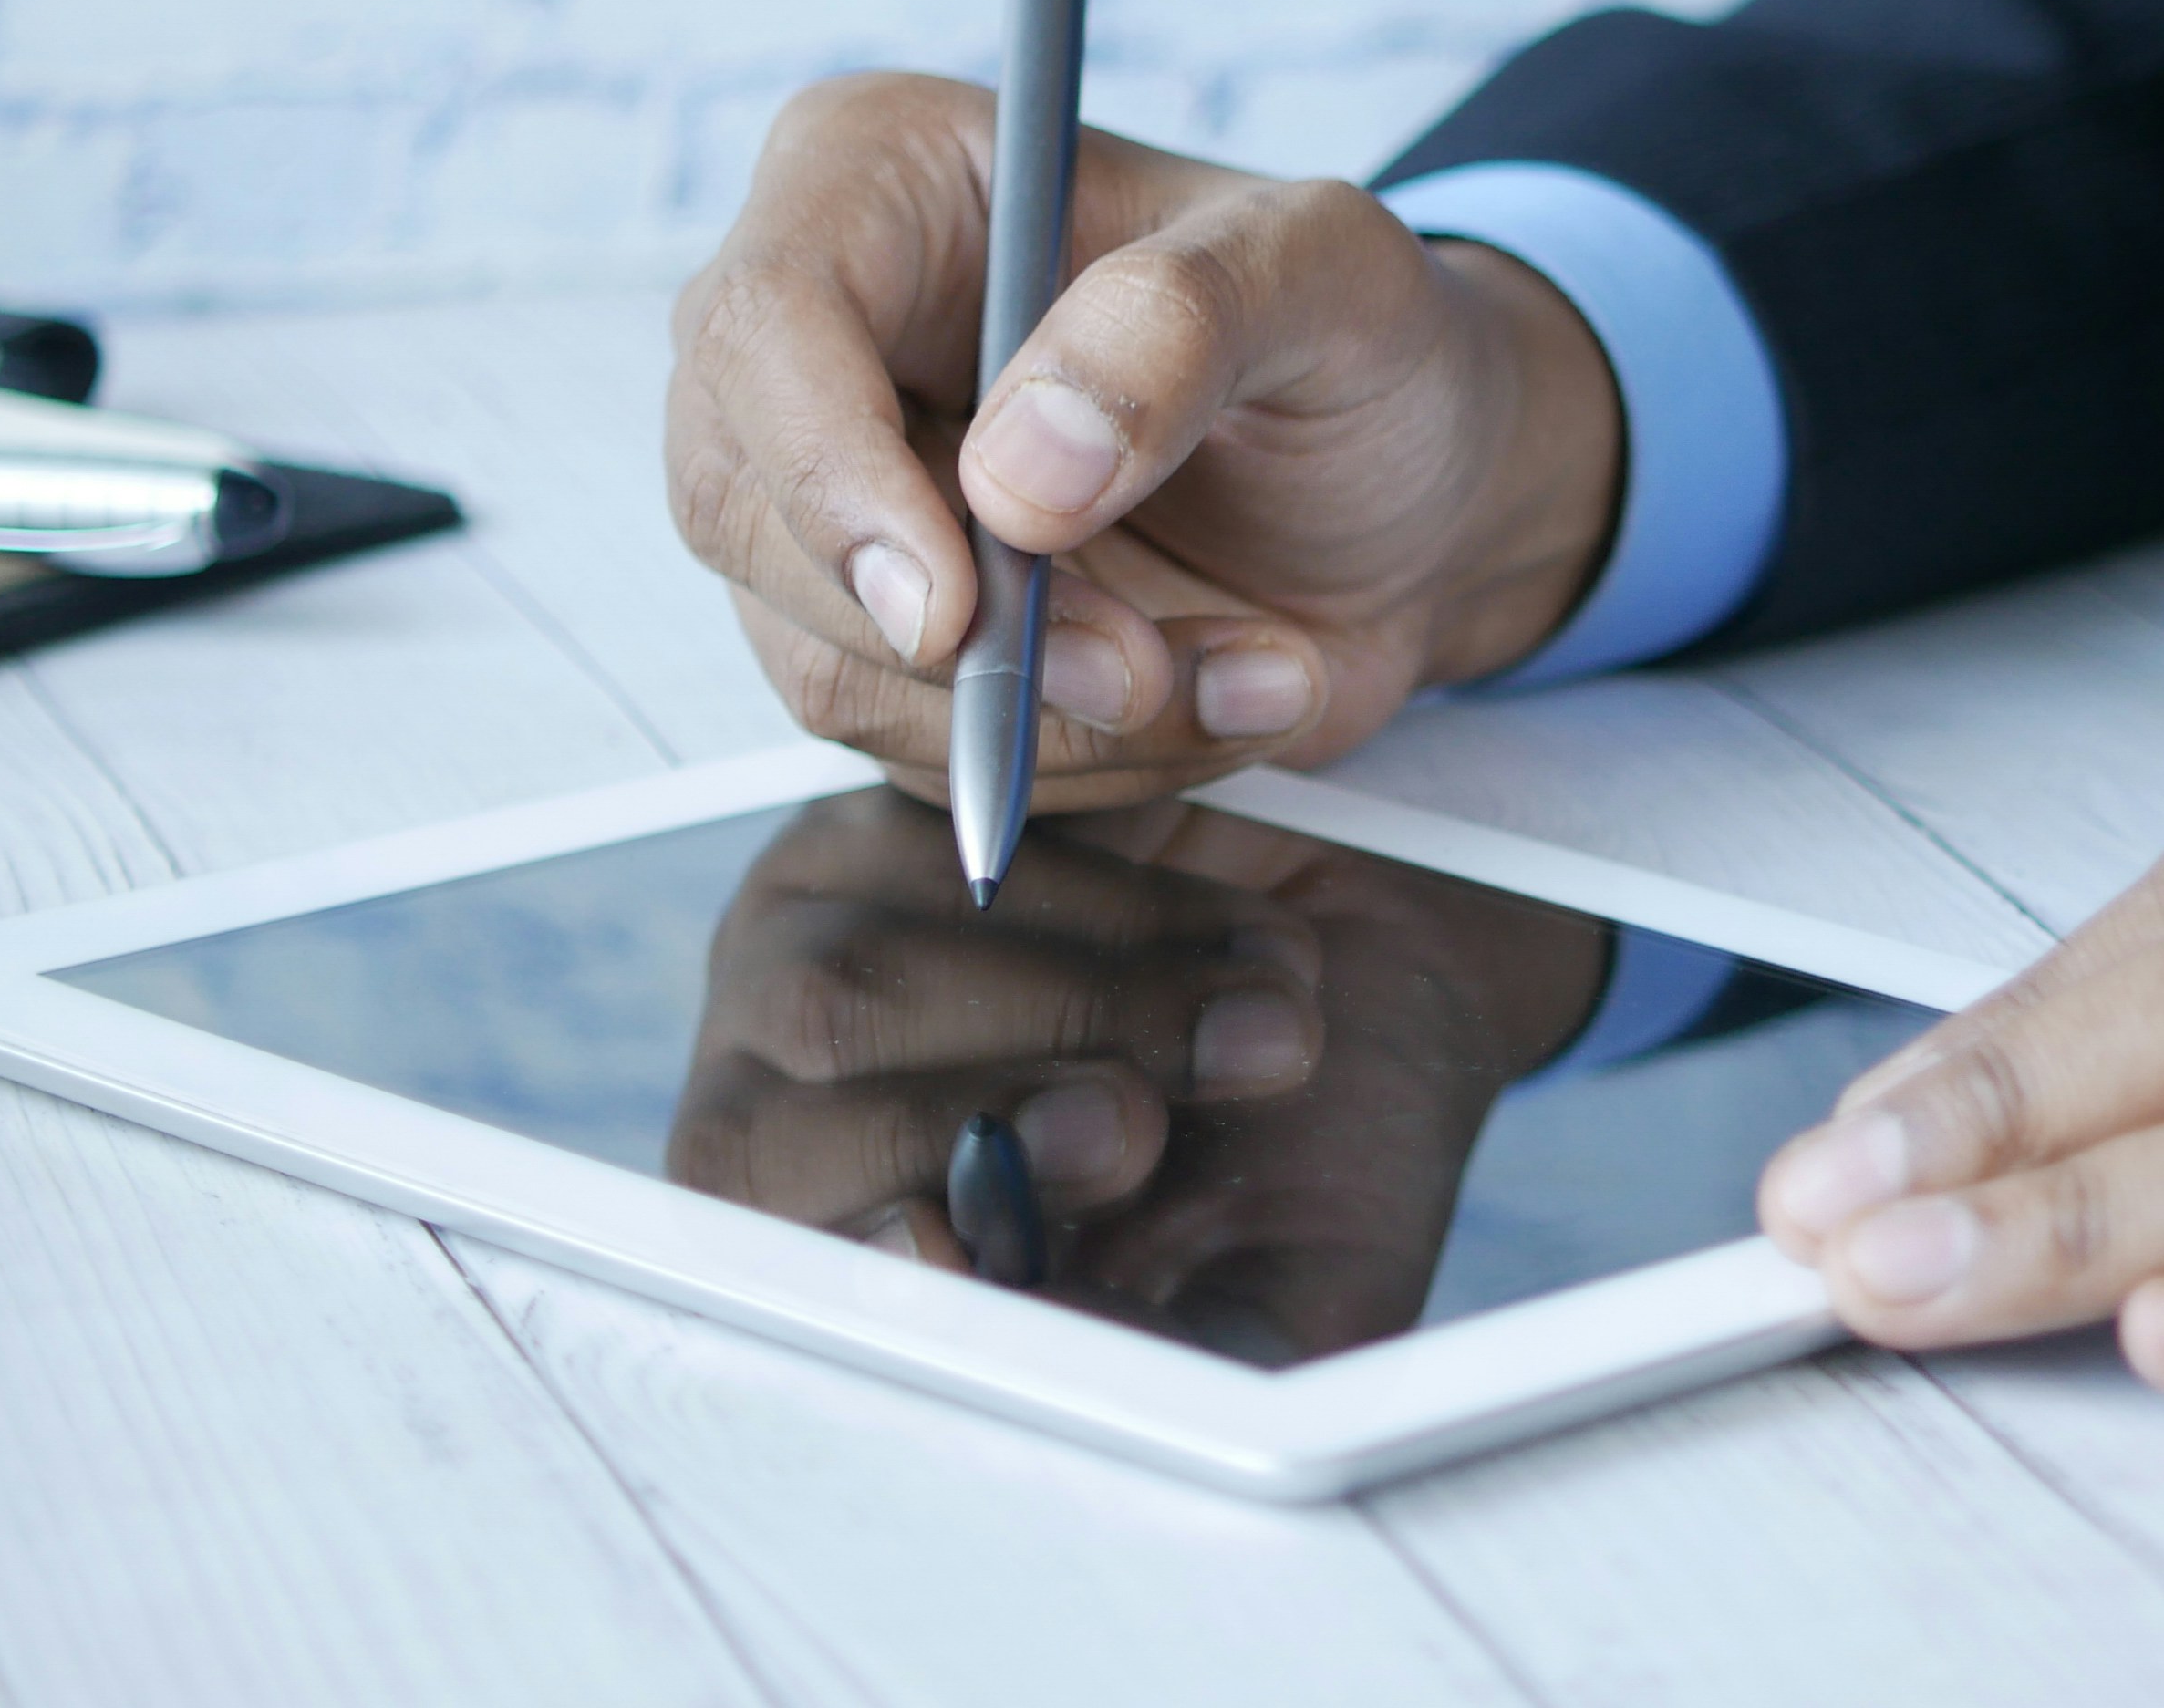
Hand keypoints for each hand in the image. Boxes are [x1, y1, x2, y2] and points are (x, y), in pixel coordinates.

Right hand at [666, 73, 1622, 804]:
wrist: (1428, 492)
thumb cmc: (1366, 341)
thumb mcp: (1332, 275)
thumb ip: (1187, 323)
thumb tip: (1019, 473)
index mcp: (887, 182)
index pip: (763, 327)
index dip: (826, 479)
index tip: (950, 608)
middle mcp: (825, 339)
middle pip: (752, 517)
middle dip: (961, 636)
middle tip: (1145, 665)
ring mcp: (843, 500)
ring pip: (834, 663)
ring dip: (1053, 711)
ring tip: (1247, 664)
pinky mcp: (896, 636)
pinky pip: (924, 747)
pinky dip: (1090, 754)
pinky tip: (1225, 686)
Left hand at [668, 785, 1611, 1362]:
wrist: (1408, 963)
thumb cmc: (1323, 1155)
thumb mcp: (1283, 1295)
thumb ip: (1166, 1358)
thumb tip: (1024, 1345)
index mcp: (849, 1264)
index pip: (755, 1281)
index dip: (842, 1261)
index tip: (954, 1248)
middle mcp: (787, 1108)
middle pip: (757, 1139)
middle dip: (961, 1131)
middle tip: (1138, 1129)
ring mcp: (815, 941)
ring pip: (851, 983)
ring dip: (1087, 1009)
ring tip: (1265, 1027)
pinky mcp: (899, 805)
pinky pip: (946, 843)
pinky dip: (1114, 898)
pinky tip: (1237, 937)